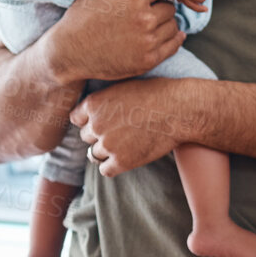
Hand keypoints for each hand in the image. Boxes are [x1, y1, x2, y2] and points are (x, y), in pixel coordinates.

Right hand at [44, 0, 180, 83]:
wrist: (71, 52)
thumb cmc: (81, 18)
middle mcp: (146, 18)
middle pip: (169, 8)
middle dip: (161, 8)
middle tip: (154, 11)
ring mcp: (148, 41)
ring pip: (173, 26)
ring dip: (167, 24)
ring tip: (158, 24)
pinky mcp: (148, 60)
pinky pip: (173, 46)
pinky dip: (175, 39)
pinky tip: (174, 35)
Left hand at [69, 76, 193, 177]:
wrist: (179, 110)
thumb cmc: (157, 93)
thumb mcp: (124, 86)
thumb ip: (105, 99)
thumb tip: (96, 110)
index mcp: (94, 103)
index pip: (77, 118)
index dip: (90, 120)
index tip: (103, 121)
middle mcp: (96, 125)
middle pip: (86, 137)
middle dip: (99, 135)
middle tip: (119, 132)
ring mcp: (108, 145)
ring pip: (95, 154)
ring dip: (106, 151)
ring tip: (125, 144)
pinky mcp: (122, 161)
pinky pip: (106, 169)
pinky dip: (113, 166)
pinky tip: (125, 158)